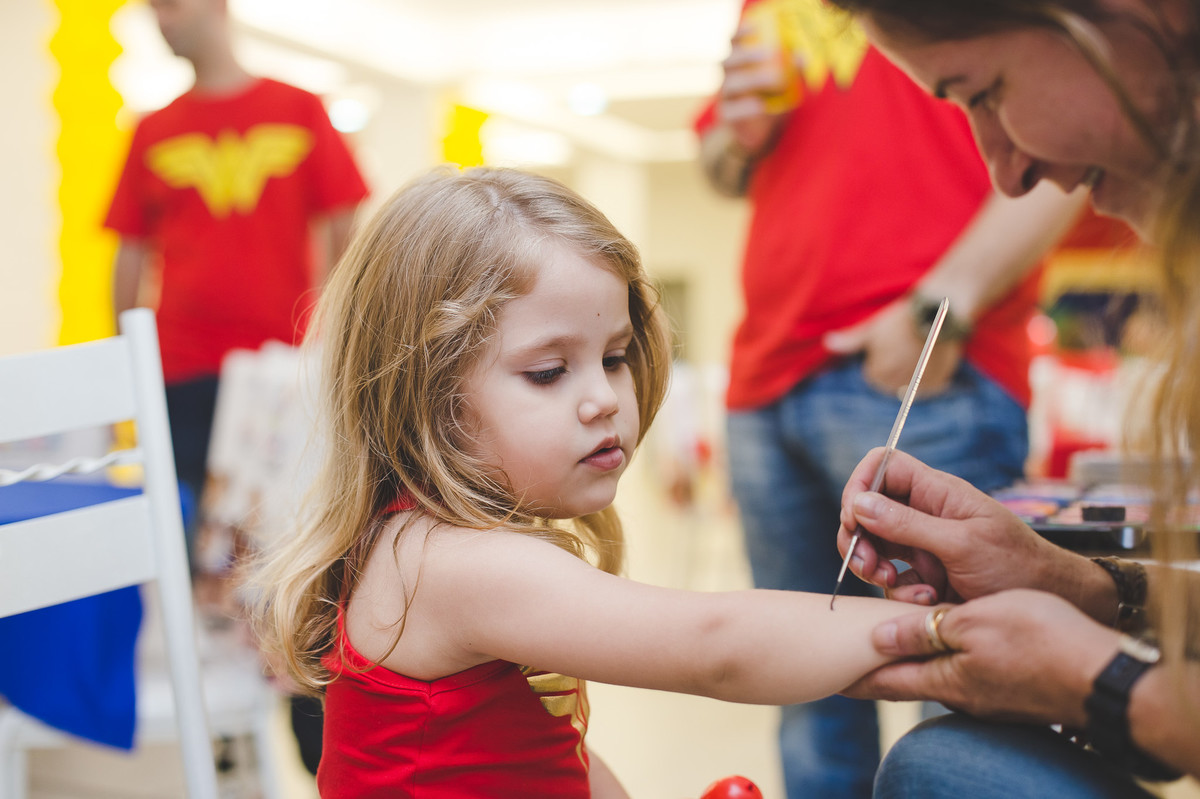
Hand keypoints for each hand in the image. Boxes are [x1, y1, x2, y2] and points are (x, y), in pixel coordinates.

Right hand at [716, 22, 792, 155]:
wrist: (758, 131)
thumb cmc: (769, 99)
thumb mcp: (783, 82)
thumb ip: (791, 70)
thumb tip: (802, 56)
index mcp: (738, 64)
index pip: (733, 43)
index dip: (740, 33)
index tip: (755, 27)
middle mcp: (727, 77)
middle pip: (728, 61)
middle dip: (746, 54)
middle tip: (767, 53)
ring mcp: (725, 97)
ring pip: (730, 85)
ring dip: (751, 79)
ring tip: (774, 79)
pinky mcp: (727, 116)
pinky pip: (730, 111)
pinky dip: (745, 108)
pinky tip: (760, 106)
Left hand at [823, 298, 960, 395]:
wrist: (939, 312)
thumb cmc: (900, 319)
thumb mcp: (872, 328)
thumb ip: (850, 341)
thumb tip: (828, 342)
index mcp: (880, 373)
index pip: (873, 377)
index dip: (878, 360)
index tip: (887, 345)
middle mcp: (899, 383)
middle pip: (890, 384)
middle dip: (893, 369)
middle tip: (902, 347)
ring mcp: (921, 384)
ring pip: (908, 387)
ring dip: (909, 375)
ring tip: (915, 352)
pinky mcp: (939, 381)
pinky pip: (928, 387)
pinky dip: (927, 376)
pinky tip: (928, 359)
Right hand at [836, 448, 1076, 604]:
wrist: (1048, 604)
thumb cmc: (1017, 565)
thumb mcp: (962, 543)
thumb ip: (908, 524)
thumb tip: (860, 503)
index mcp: (936, 492)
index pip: (883, 465)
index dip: (861, 485)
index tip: (854, 517)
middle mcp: (923, 514)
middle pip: (867, 509)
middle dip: (858, 536)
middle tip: (866, 563)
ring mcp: (922, 545)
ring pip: (872, 546)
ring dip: (872, 566)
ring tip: (888, 581)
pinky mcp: (923, 576)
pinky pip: (891, 580)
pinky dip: (897, 593)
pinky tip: (924, 600)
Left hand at [843, 589, 1117, 726]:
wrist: (1105, 675)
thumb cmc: (1041, 639)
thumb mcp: (974, 622)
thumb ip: (923, 633)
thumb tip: (877, 641)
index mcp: (946, 679)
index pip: (885, 681)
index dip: (854, 675)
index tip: (826, 673)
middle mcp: (963, 695)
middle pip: (908, 679)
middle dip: (879, 666)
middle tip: (849, 654)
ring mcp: (989, 696)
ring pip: (938, 674)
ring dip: (913, 657)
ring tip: (891, 640)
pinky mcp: (1012, 689)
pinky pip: (966, 672)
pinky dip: (946, 656)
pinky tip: (947, 644)